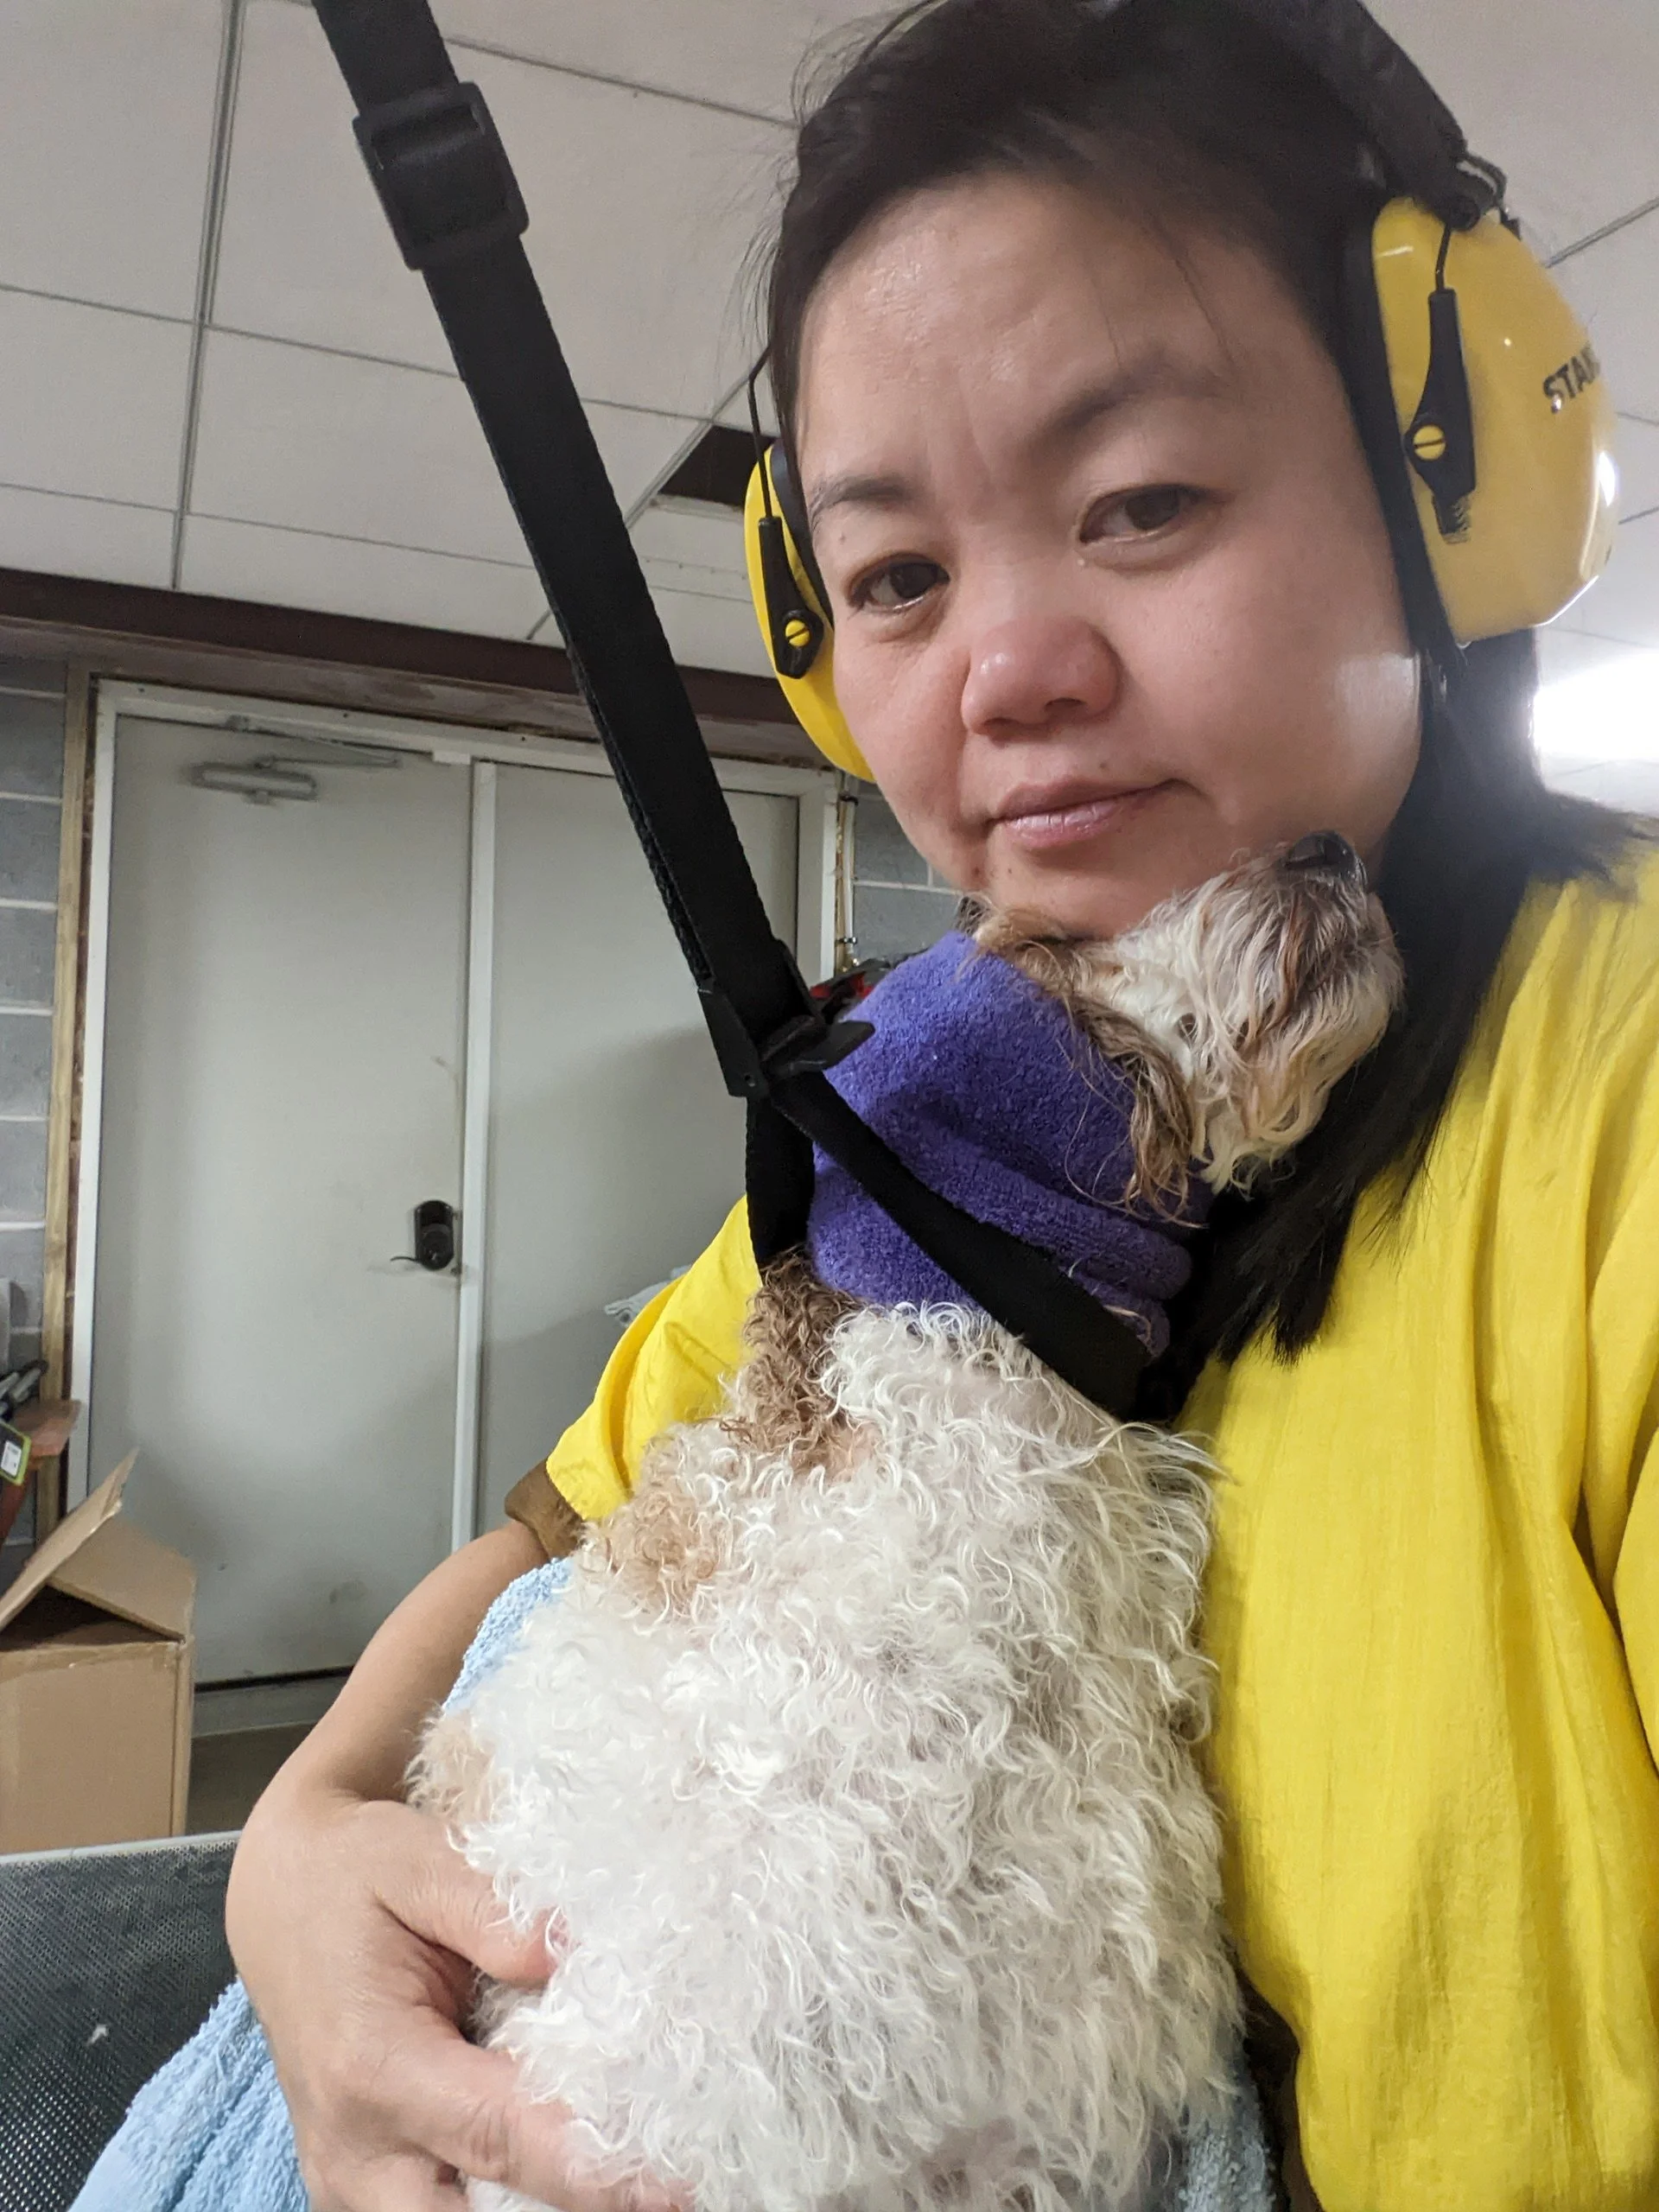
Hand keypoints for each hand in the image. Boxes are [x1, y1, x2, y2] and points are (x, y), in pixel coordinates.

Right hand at [227, 1784, 685, 2211]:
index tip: (670, 2184)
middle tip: (661, 2190)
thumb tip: (567, 1951)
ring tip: (627, 2179)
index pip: (499, 2136)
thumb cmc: (351, 1874)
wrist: (280, 1896)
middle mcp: (355, 2145)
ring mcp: (351, 2181)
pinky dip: (503, 2202)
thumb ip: (492, 1908)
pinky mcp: (362, 2189)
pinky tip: (571, 2172)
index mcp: (372, 2065)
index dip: (592, 2168)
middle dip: (566, 2211)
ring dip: (533, 2210)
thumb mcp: (416, 1859)